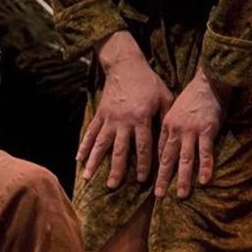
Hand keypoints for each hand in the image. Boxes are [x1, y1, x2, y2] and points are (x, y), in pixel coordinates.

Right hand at [80, 33, 173, 189]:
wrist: (125, 64)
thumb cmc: (149, 82)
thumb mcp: (165, 97)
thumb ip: (167, 118)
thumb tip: (172, 140)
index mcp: (141, 117)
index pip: (143, 146)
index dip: (144, 164)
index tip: (143, 180)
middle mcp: (123, 120)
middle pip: (119, 150)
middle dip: (116, 170)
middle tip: (112, 187)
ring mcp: (109, 117)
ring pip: (100, 144)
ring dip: (94, 162)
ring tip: (88, 178)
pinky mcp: (100, 113)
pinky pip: (90, 132)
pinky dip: (84, 146)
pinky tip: (79, 159)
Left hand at [154, 66, 228, 199]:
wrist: (208, 79)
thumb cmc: (194, 94)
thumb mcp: (175, 107)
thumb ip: (172, 124)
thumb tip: (169, 140)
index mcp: (167, 124)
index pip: (159, 150)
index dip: (156, 166)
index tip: (151, 180)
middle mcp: (176, 130)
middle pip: (168, 158)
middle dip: (163, 178)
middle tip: (159, 195)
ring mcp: (191, 131)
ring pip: (185, 159)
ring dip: (183, 179)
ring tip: (181, 195)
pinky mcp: (207, 130)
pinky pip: (205, 152)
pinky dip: (205, 167)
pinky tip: (204, 181)